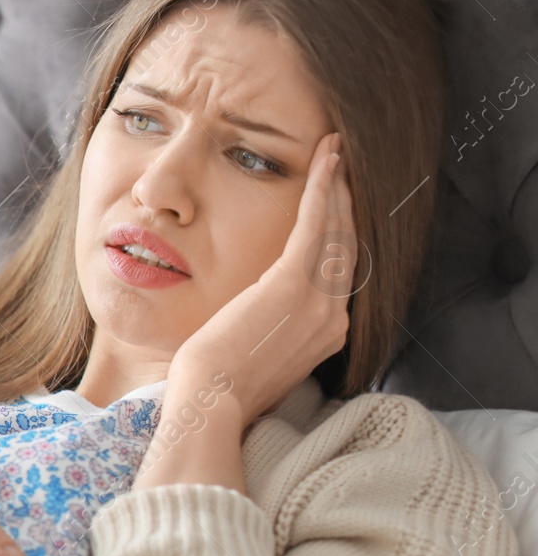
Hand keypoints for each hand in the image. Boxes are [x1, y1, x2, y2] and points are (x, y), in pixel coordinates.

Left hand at [168, 132, 354, 424]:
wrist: (210, 405)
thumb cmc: (218, 388)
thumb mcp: (258, 357)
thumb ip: (272, 333)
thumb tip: (258, 321)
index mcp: (325, 334)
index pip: (340, 272)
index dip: (340, 232)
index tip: (336, 203)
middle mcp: (333, 317)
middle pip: (346, 245)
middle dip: (343, 200)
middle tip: (340, 163)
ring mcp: (319, 302)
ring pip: (336, 229)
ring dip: (336, 185)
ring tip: (333, 150)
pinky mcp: (292, 284)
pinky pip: (315, 224)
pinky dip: (322, 188)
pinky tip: (325, 159)